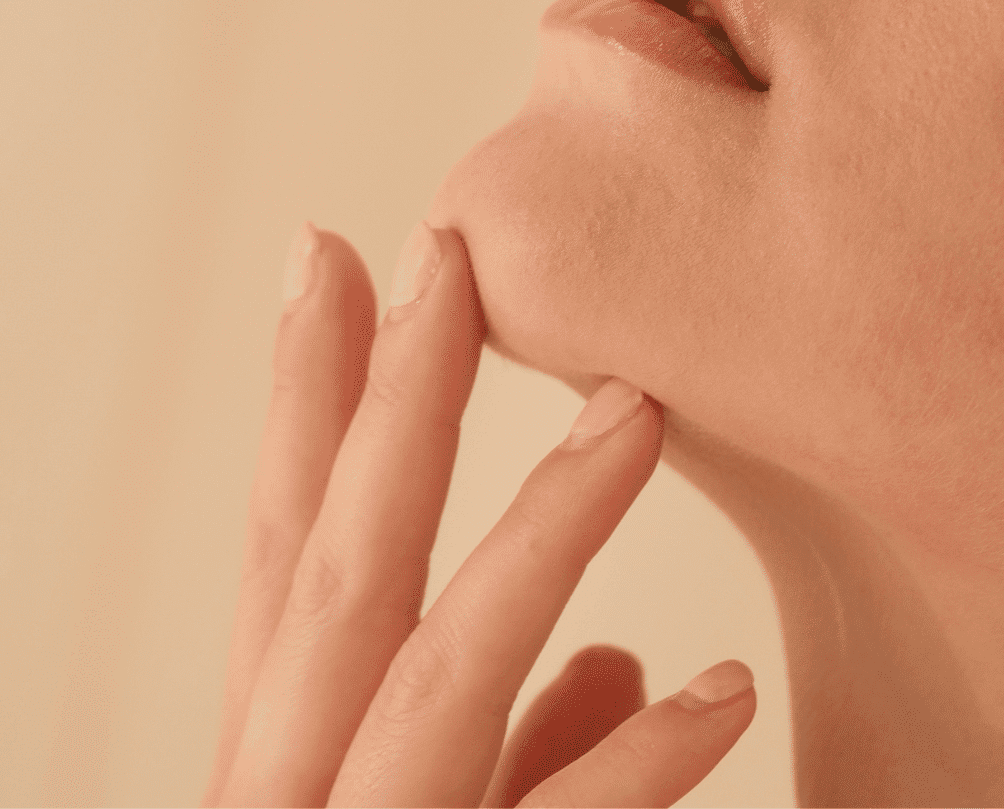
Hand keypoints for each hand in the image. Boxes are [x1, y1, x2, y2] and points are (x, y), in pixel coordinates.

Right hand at [201, 221, 755, 806]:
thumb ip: (506, 756)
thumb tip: (612, 657)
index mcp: (277, 766)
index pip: (288, 560)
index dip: (306, 405)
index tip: (332, 262)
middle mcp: (291, 794)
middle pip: (343, 576)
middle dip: (393, 404)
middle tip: (442, 249)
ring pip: (441, 674)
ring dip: (544, 529)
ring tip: (637, 411)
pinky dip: (638, 766)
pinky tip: (726, 690)